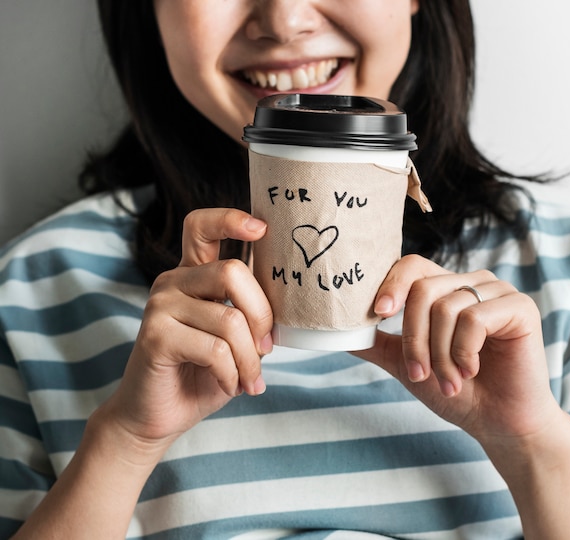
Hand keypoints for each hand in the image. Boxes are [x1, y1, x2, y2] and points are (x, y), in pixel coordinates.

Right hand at [105, 208, 272, 446]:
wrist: (159, 416)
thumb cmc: (202, 374)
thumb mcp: (233, 338)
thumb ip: (248, 312)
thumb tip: (286, 300)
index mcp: (193, 275)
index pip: (202, 226)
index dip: (231, 219)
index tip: (262, 228)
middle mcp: (173, 282)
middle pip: (232, 272)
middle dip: (262, 315)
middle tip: (267, 348)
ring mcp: (160, 306)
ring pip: (230, 320)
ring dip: (250, 359)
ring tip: (250, 379)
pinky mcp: (155, 335)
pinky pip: (215, 349)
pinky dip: (232, 374)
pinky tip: (229, 385)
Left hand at [354, 254, 562, 446]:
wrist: (497, 422)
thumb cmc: (454, 390)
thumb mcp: (407, 364)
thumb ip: (377, 344)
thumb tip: (336, 333)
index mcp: (444, 289)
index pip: (410, 266)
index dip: (391, 285)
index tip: (378, 314)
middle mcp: (469, 282)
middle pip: (422, 289)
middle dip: (414, 338)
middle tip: (420, 374)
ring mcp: (496, 291)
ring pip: (445, 306)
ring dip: (440, 354)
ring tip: (450, 381)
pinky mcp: (520, 306)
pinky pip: (474, 317)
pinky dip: (464, 351)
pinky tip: (471, 371)